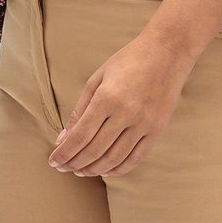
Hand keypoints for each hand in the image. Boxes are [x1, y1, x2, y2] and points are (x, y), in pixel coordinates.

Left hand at [48, 31, 197, 177]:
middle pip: (95, 150)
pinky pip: (137, 157)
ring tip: (81, 171)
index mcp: (107, 98)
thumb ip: (79, 110)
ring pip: (115, 158)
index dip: (64, 153)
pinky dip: (119, 168)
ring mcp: (144, 123)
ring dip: (94, 169)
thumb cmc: (127, 61)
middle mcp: (126, 113)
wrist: (167, 52)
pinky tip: (106, 170)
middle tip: (64, 168)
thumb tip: (63, 139)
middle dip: (75, 163)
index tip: (53, 161)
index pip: (80, 136)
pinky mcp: (158, 129)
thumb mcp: (97, 79)